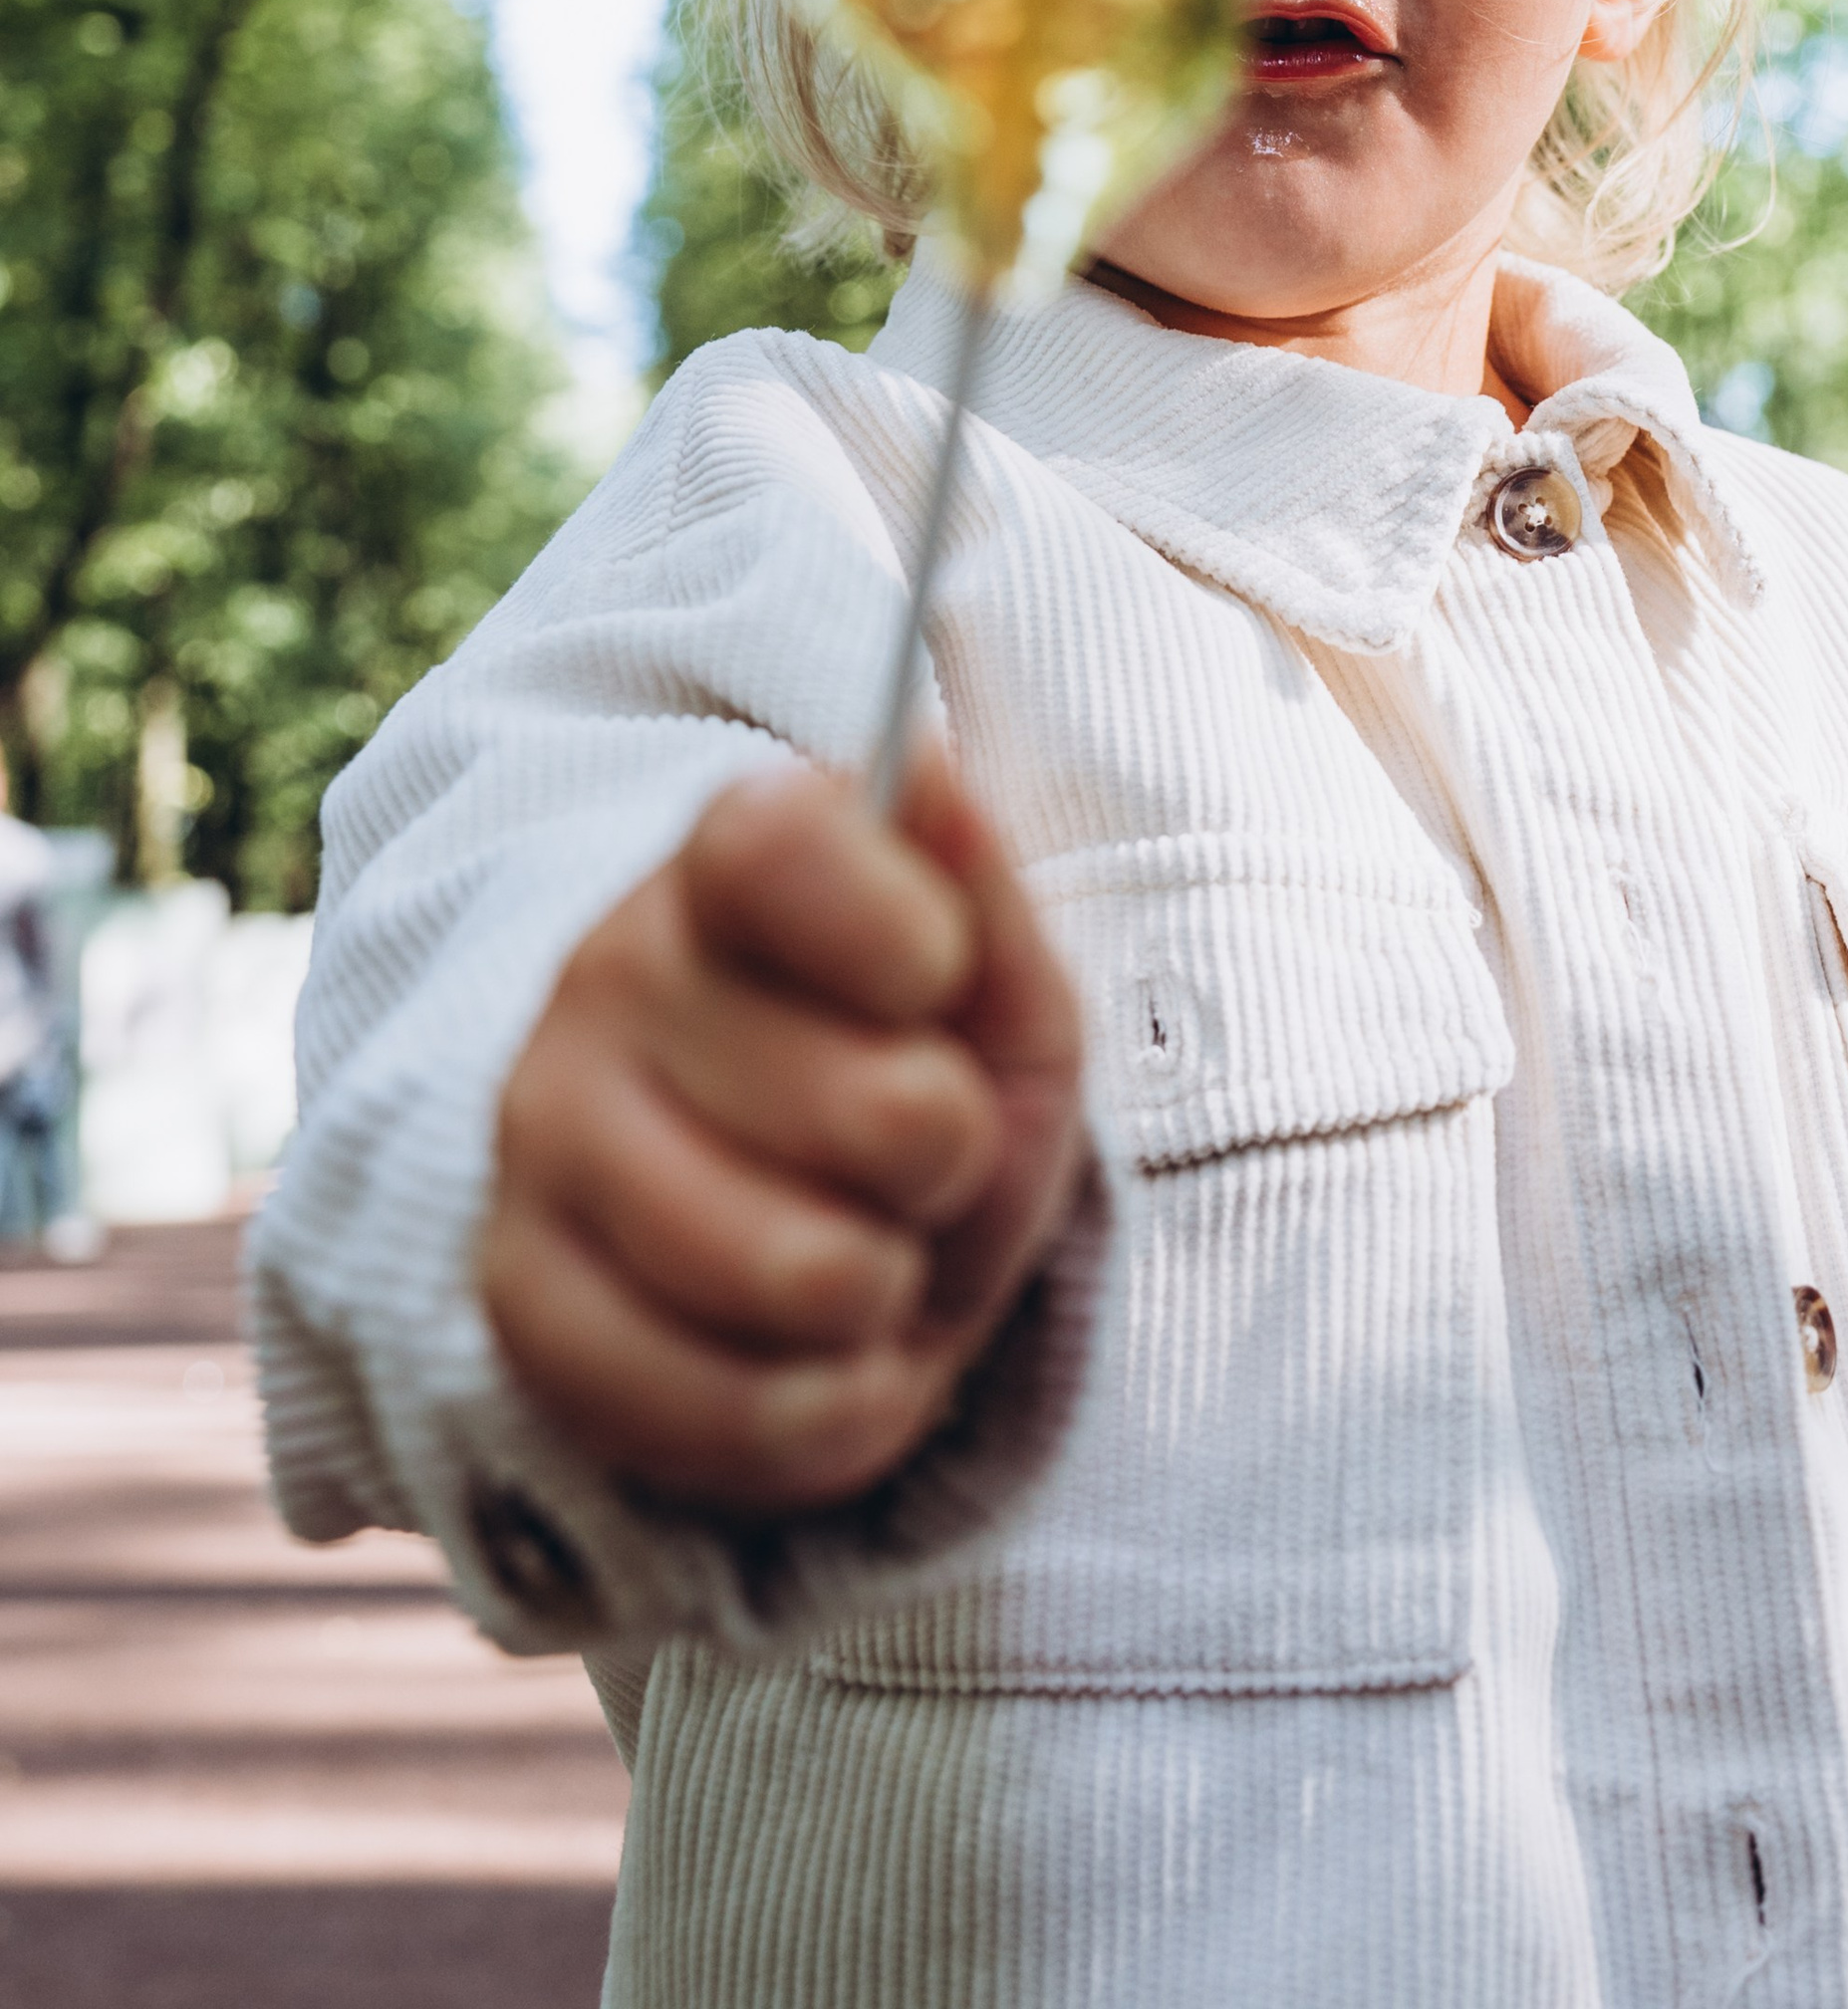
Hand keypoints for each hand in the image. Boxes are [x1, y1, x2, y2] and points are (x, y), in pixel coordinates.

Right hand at [482, 748, 1084, 1514]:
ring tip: (870, 1251)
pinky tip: (827, 1357)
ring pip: (804, 1276)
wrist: (762, 1182)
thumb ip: (975, 885)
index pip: (790, 851)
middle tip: (924, 1144)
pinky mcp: (519, 1308)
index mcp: (727, 863)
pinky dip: (828, 1415)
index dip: (912, 939)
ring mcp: (544, 1146)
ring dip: (889, 1290)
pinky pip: (725, 1415)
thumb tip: (924, 770)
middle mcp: (608, 983)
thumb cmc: (900, 1057)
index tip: (934, 976)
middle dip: (951, 1152)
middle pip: (882, 1111)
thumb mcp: (989, 970)